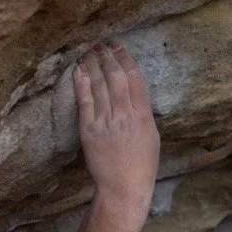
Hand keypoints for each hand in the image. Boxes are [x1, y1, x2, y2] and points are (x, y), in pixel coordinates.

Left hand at [73, 43, 159, 217]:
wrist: (124, 187)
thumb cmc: (141, 164)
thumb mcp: (152, 135)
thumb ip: (143, 111)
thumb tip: (132, 90)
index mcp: (144, 116)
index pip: (134, 78)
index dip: (125, 58)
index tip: (118, 46)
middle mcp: (125, 116)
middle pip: (115, 77)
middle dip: (108, 56)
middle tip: (101, 44)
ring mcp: (105, 123)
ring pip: (99, 85)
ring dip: (93, 65)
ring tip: (89, 51)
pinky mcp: (89, 131)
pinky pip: (84, 102)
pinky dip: (82, 83)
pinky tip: (79, 70)